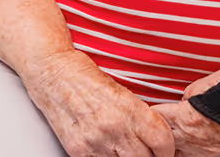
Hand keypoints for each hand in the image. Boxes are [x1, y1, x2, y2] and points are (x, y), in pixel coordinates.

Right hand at [22, 50, 173, 156]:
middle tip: (149, 153)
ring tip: (127, 152)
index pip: (162, 141)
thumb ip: (137, 114)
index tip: (166, 152)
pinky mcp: (77, 150)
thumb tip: (154, 135)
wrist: (51, 71)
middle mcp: (113, 126)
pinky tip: (110, 153)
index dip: (168, 150)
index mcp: (129, 107)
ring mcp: (94, 141)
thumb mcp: (120, 89)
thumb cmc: (85, 76)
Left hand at [152, 72, 219, 156]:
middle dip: (157, 128)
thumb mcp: (208, 82)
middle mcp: (191, 137)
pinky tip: (185, 141)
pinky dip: (184, 148)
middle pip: (161, 137)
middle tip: (155, 121)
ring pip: (173, 151)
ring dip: (169, 141)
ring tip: (169, 132)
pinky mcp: (212, 154)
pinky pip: (190, 155)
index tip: (148, 107)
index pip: (155, 116)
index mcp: (186, 117)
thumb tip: (185, 98)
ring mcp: (201, 149)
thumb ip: (190, 92)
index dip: (150, 110)